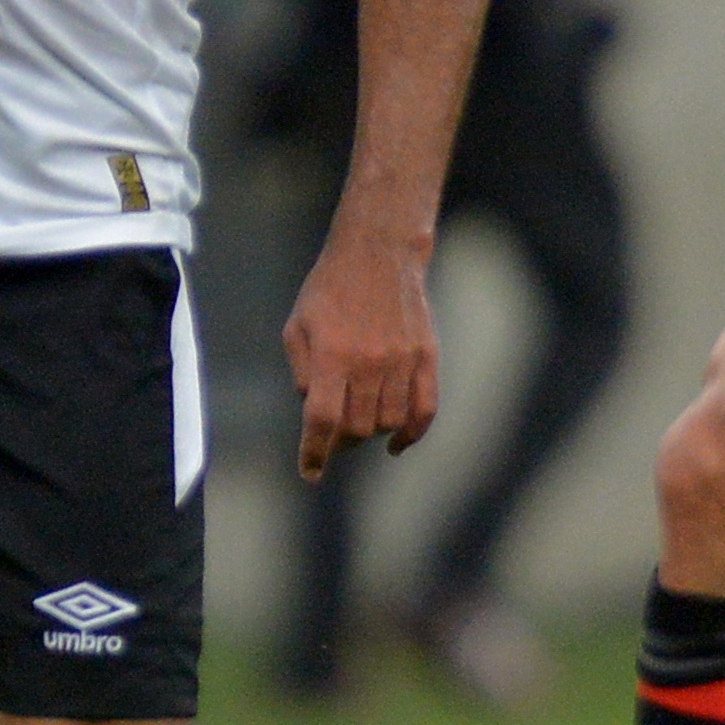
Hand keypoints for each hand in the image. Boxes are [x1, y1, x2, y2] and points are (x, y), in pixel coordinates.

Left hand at [285, 225, 437, 478]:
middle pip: (357, 428)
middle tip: (333, 436)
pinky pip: (425, 409)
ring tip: (359, 423)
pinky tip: (396, 443)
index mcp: (332, 355)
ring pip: (388, 423)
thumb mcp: (297, 325)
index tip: (310, 473)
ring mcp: (402, 361)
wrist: (378, 252)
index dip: (314, 453)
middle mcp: (369, 362)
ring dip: (371, 432)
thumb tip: (313, 411)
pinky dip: (412, 433)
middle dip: (340, 441)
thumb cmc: (329, 289)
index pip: (323, 420)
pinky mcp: (426, 357)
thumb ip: (301, 371)